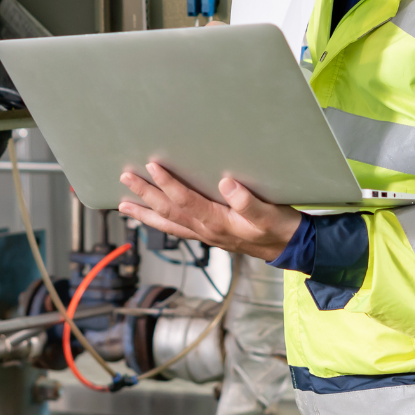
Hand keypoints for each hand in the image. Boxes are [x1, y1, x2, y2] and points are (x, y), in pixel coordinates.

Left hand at [117, 163, 301, 261]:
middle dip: (145, 194)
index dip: (168, 183)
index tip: (152, 166)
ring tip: (124, 205)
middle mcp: (206, 230)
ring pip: (168, 223)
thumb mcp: (269, 214)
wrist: (290, 248)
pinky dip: (160, 222)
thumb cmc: (279, 229)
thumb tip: (227, 184)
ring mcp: (205, 234)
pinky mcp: (209, 234)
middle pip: (168, 212)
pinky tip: (153, 217)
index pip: (185, 201)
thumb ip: (248, 202)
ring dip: (145, 213)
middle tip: (126, 178)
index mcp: (217, 222)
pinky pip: (176, 229)